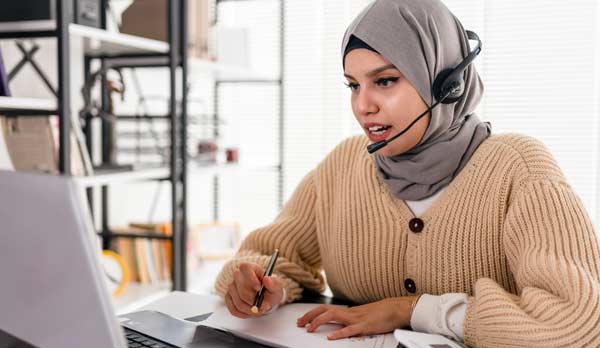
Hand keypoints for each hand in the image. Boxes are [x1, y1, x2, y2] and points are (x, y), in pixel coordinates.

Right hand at [225, 262, 283, 317]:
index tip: (259, 289)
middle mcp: (237, 275)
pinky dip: (244, 314)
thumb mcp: (276, 286)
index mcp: (249, 267)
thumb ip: (273, 283)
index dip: (251, 279)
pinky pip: (234, 309)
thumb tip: (266, 279)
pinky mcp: (228, 298)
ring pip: (238, 302)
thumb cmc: (270, 290)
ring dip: (251, 310)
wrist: (265, 298)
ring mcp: (231, 287)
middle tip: (264, 305)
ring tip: (260, 309)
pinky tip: (251, 312)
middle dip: (254, 300)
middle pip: (241, 289)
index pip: (245, 268)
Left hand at [296, 297, 417, 339]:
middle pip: (324, 310)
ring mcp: (356, 319)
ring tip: (309, 329)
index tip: (302, 319)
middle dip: (309, 316)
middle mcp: (349, 313)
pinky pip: (349, 329)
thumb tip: (339, 323)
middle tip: (299, 323)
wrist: (395, 309)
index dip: (312, 313)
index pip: (325, 309)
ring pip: (333, 316)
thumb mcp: (361, 316)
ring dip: (318, 322)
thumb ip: (350, 319)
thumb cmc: (380, 313)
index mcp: (348, 311)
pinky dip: (339, 333)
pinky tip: (330, 337)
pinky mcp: (364, 326)